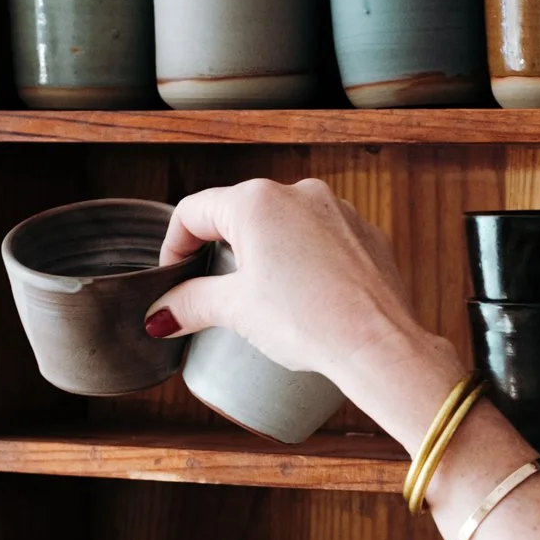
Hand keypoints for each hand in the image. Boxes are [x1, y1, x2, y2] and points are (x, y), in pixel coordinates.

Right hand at [145, 178, 463, 450]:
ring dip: (267, 254)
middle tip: (214, 291)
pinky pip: (322, 240)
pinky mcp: (365, 234)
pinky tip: (305, 296)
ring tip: (264, 298)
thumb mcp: (236, 311)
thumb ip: (191, 304)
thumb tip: (161, 314)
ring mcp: (338, 211)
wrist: (378, 344)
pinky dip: (306, 261)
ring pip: (285, 225)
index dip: (174, 245)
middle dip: (222, 251)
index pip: (194, 212)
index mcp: (257, 202)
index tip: (173, 277)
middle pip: (240, 215)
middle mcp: (299, 194)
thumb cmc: (309, 322)